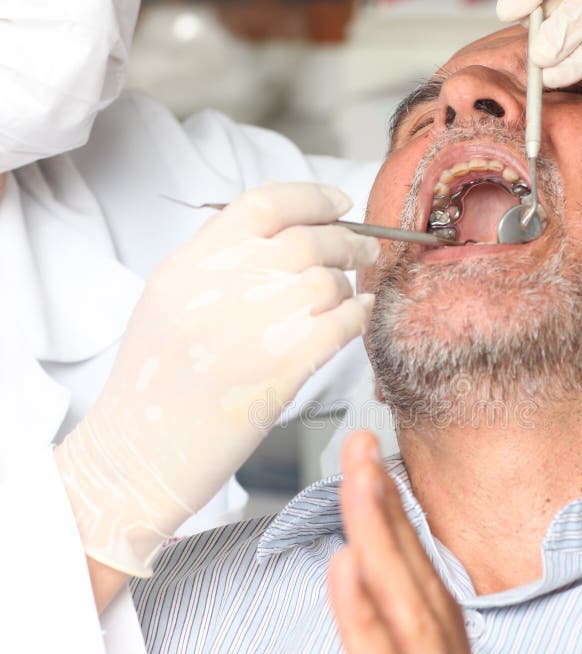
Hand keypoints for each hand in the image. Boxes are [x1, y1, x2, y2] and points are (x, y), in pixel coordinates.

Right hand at [56, 183, 376, 576]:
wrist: (142, 454)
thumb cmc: (155, 386)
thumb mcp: (167, 304)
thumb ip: (215, 265)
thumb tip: (279, 239)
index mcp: (188, 265)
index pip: (263, 205)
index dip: (311, 197)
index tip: (339, 202)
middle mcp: (220, 286)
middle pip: (306, 239)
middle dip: (347, 238)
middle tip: (364, 247)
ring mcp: (252, 326)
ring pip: (327, 281)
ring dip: (350, 284)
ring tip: (354, 291)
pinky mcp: (281, 368)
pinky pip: (340, 325)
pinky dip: (358, 316)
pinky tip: (360, 317)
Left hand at [328, 432, 517, 653]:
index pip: (426, 590)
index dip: (403, 529)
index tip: (381, 477)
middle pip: (419, 584)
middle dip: (390, 510)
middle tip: (365, 448)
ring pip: (408, 613)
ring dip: (380, 539)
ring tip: (359, 479)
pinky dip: (366, 618)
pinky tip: (348, 567)